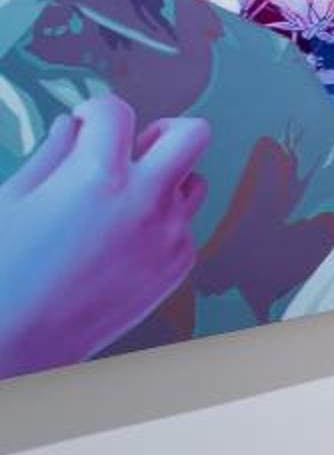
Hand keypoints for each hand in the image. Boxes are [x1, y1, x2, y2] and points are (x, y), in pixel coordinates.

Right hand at [0, 96, 211, 378]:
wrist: (14, 342)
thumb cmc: (3, 272)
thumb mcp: (13, 200)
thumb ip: (52, 155)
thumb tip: (71, 127)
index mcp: (98, 175)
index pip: (117, 112)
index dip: (95, 112)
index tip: (86, 122)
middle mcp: (145, 200)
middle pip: (191, 134)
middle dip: (160, 133)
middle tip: (128, 150)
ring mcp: (168, 234)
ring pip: (194, 181)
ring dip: (165, 179)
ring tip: (122, 200)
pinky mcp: (178, 266)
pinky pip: (185, 227)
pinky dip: (162, 224)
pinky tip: (120, 241)